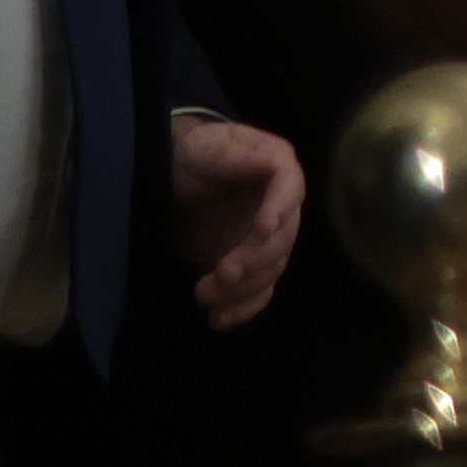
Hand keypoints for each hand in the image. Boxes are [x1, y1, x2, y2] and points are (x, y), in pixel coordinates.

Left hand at [171, 113, 305, 328]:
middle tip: (221, 275)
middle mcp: (282, 207)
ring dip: (241, 289)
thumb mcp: (211, 146)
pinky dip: (242, 308)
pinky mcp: (251, 264)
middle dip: (253, 261)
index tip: (259, 231)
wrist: (176, 177)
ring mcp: (268, 239)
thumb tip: (276, 161)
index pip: (289, 191)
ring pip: (270, 270)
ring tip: (203, 294)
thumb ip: (239, 154)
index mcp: (279, 170)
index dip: (279, 212)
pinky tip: (220, 320)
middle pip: (282, 239)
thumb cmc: (196, 154)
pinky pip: (259, 290)